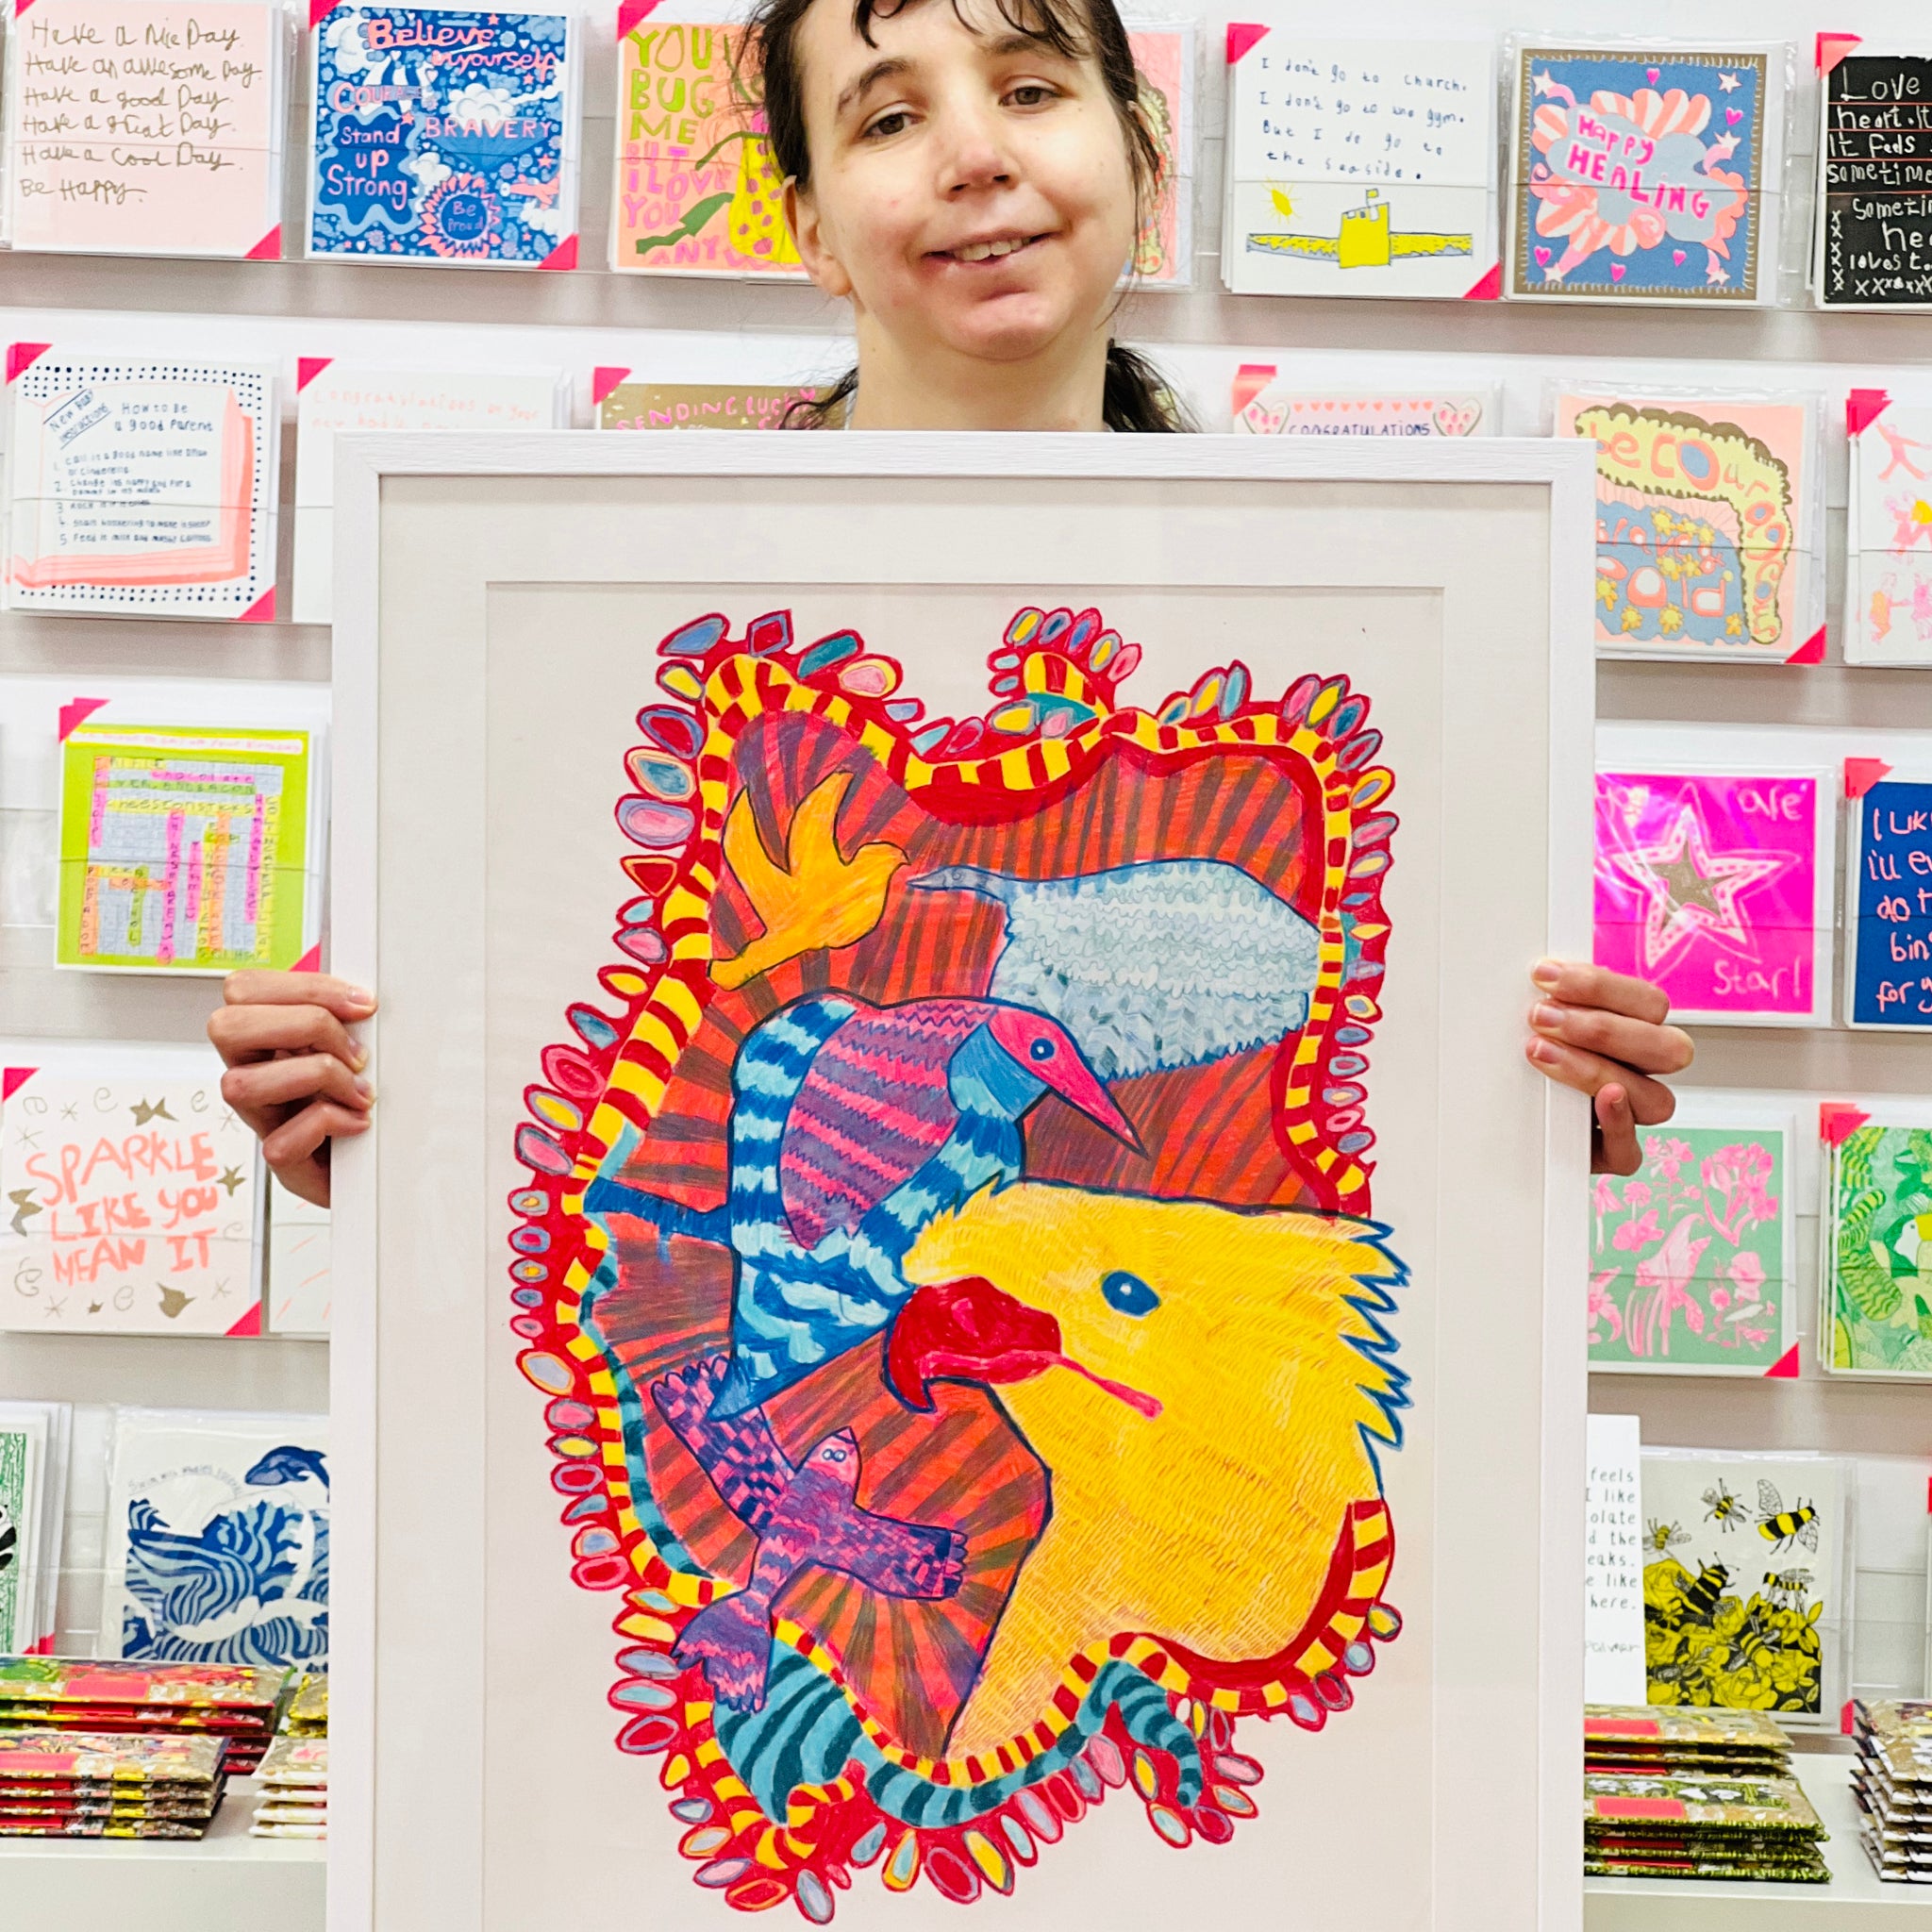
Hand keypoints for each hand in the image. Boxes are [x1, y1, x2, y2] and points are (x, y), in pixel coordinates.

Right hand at [208, 971, 376, 1207]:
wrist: (375, 1161)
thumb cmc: (360, 1097)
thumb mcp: (354, 1045)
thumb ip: (345, 1018)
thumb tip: (362, 998)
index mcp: (264, 1038)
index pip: (245, 989)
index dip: (305, 988)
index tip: (362, 1005)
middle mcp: (252, 1074)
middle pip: (226, 1026)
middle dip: (304, 1025)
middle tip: (354, 1050)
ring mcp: (261, 1119)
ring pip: (240, 1085)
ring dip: (317, 1077)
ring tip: (359, 1090)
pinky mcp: (283, 1162)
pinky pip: (280, 1144)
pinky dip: (328, 1125)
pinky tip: (356, 1122)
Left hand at [1523, 959, 1692, 1175]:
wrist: (1501, 1114)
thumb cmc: (1523, 1052)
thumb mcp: (1537, 1019)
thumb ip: (1553, 997)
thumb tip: (1537, 971)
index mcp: (1636, 1031)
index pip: (1650, 1004)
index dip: (1600, 986)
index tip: (1543, 976)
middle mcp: (1642, 1072)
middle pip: (1667, 1049)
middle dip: (1601, 1028)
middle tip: (1541, 1018)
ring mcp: (1632, 1115)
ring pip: (1654, 1099)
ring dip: (1596, 1070)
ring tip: (1541, 1053)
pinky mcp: (1610, 1154)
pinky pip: (1631, 1151)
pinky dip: (1615, 1124)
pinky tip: (1595, 1101)